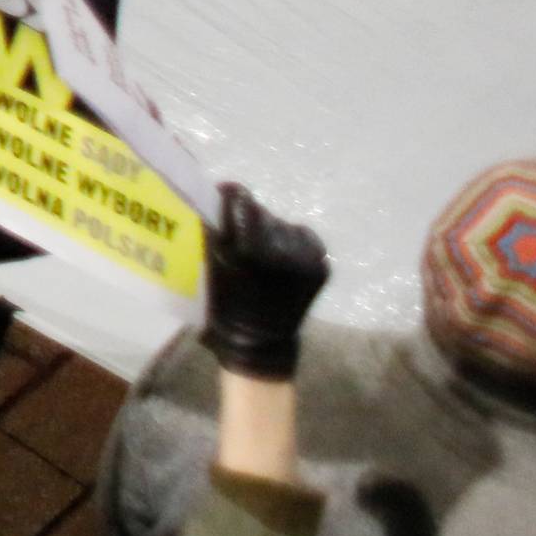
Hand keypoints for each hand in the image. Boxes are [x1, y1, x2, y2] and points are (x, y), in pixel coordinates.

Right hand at [202, 182, 329, 378]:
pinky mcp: (322, 268)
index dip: (232, 196)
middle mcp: (282, 251)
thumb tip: (221, 194)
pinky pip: (306, 239)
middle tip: (241, 231)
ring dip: (272, 231)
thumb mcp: (213, 265)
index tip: (225, 193)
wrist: (261, 342)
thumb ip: (218, 229)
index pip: (242, 203)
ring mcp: (307, 260)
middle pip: (263, 213)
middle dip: (250, 218)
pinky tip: (284, 254)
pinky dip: (294, 242)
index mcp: (250, 251)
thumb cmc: (227, 304)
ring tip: (264, 247)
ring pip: (284, 225)